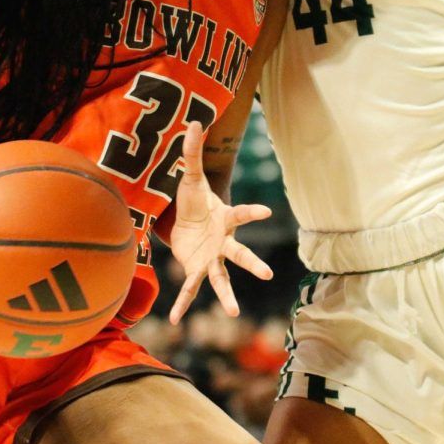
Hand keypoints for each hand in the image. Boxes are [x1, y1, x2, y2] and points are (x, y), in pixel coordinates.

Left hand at [168, 122, 273, 324]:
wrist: (187, 222)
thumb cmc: (193, 199)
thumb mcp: (189, 176)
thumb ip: (191, 152)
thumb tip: (195, 122)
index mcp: (225, 218)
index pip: (241, 214)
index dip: (252, 212)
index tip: (268, 212)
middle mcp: (223, 242)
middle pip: (240, 253)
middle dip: (252, 263)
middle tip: (267, 275)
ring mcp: (211, 259)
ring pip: (220, 278)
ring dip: (226, 295)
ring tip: (233, 313)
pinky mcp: (195, 270)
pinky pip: (189, 289)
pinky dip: (182, 304)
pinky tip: (176, 321)